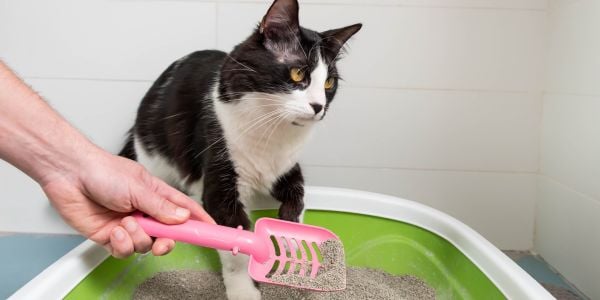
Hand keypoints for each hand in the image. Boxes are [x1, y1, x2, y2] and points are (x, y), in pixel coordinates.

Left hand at [41, 149, 214, 257]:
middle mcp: (145, 211)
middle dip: (167, 242)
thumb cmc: (102, 171)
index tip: (213, 231)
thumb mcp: (138, 187)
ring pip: (145, 246)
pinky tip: (116, 231)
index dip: (200, 221)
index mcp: (157, 195)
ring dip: (138, 238)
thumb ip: (160, 206)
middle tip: (163, 241)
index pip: (185, 210)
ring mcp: (129, 225)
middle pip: (167, 235)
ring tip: (126, 223)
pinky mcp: (110, 237)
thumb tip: (182, 219)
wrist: (69, 174)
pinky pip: (124, 251)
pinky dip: (122, 244)